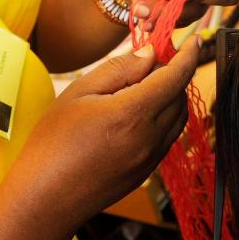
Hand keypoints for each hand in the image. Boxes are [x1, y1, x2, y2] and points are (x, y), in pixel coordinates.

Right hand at [1, 37, 199, 236]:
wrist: (44, 198)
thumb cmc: (54, 142)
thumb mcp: (79, 92)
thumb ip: (119, 69)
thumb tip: (150, 54)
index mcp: (132, 114)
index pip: (176, 77)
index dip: (188, 55)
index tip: (193, 41)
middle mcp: (149, 138)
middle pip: (180, 95)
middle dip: (172, 74)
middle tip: (144, 64)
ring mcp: (150, 159)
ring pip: (178, 117)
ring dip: (170, 96)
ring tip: (138, 88)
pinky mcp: (146, 172)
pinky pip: (168, 137)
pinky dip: (164, 117)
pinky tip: (136, 113)